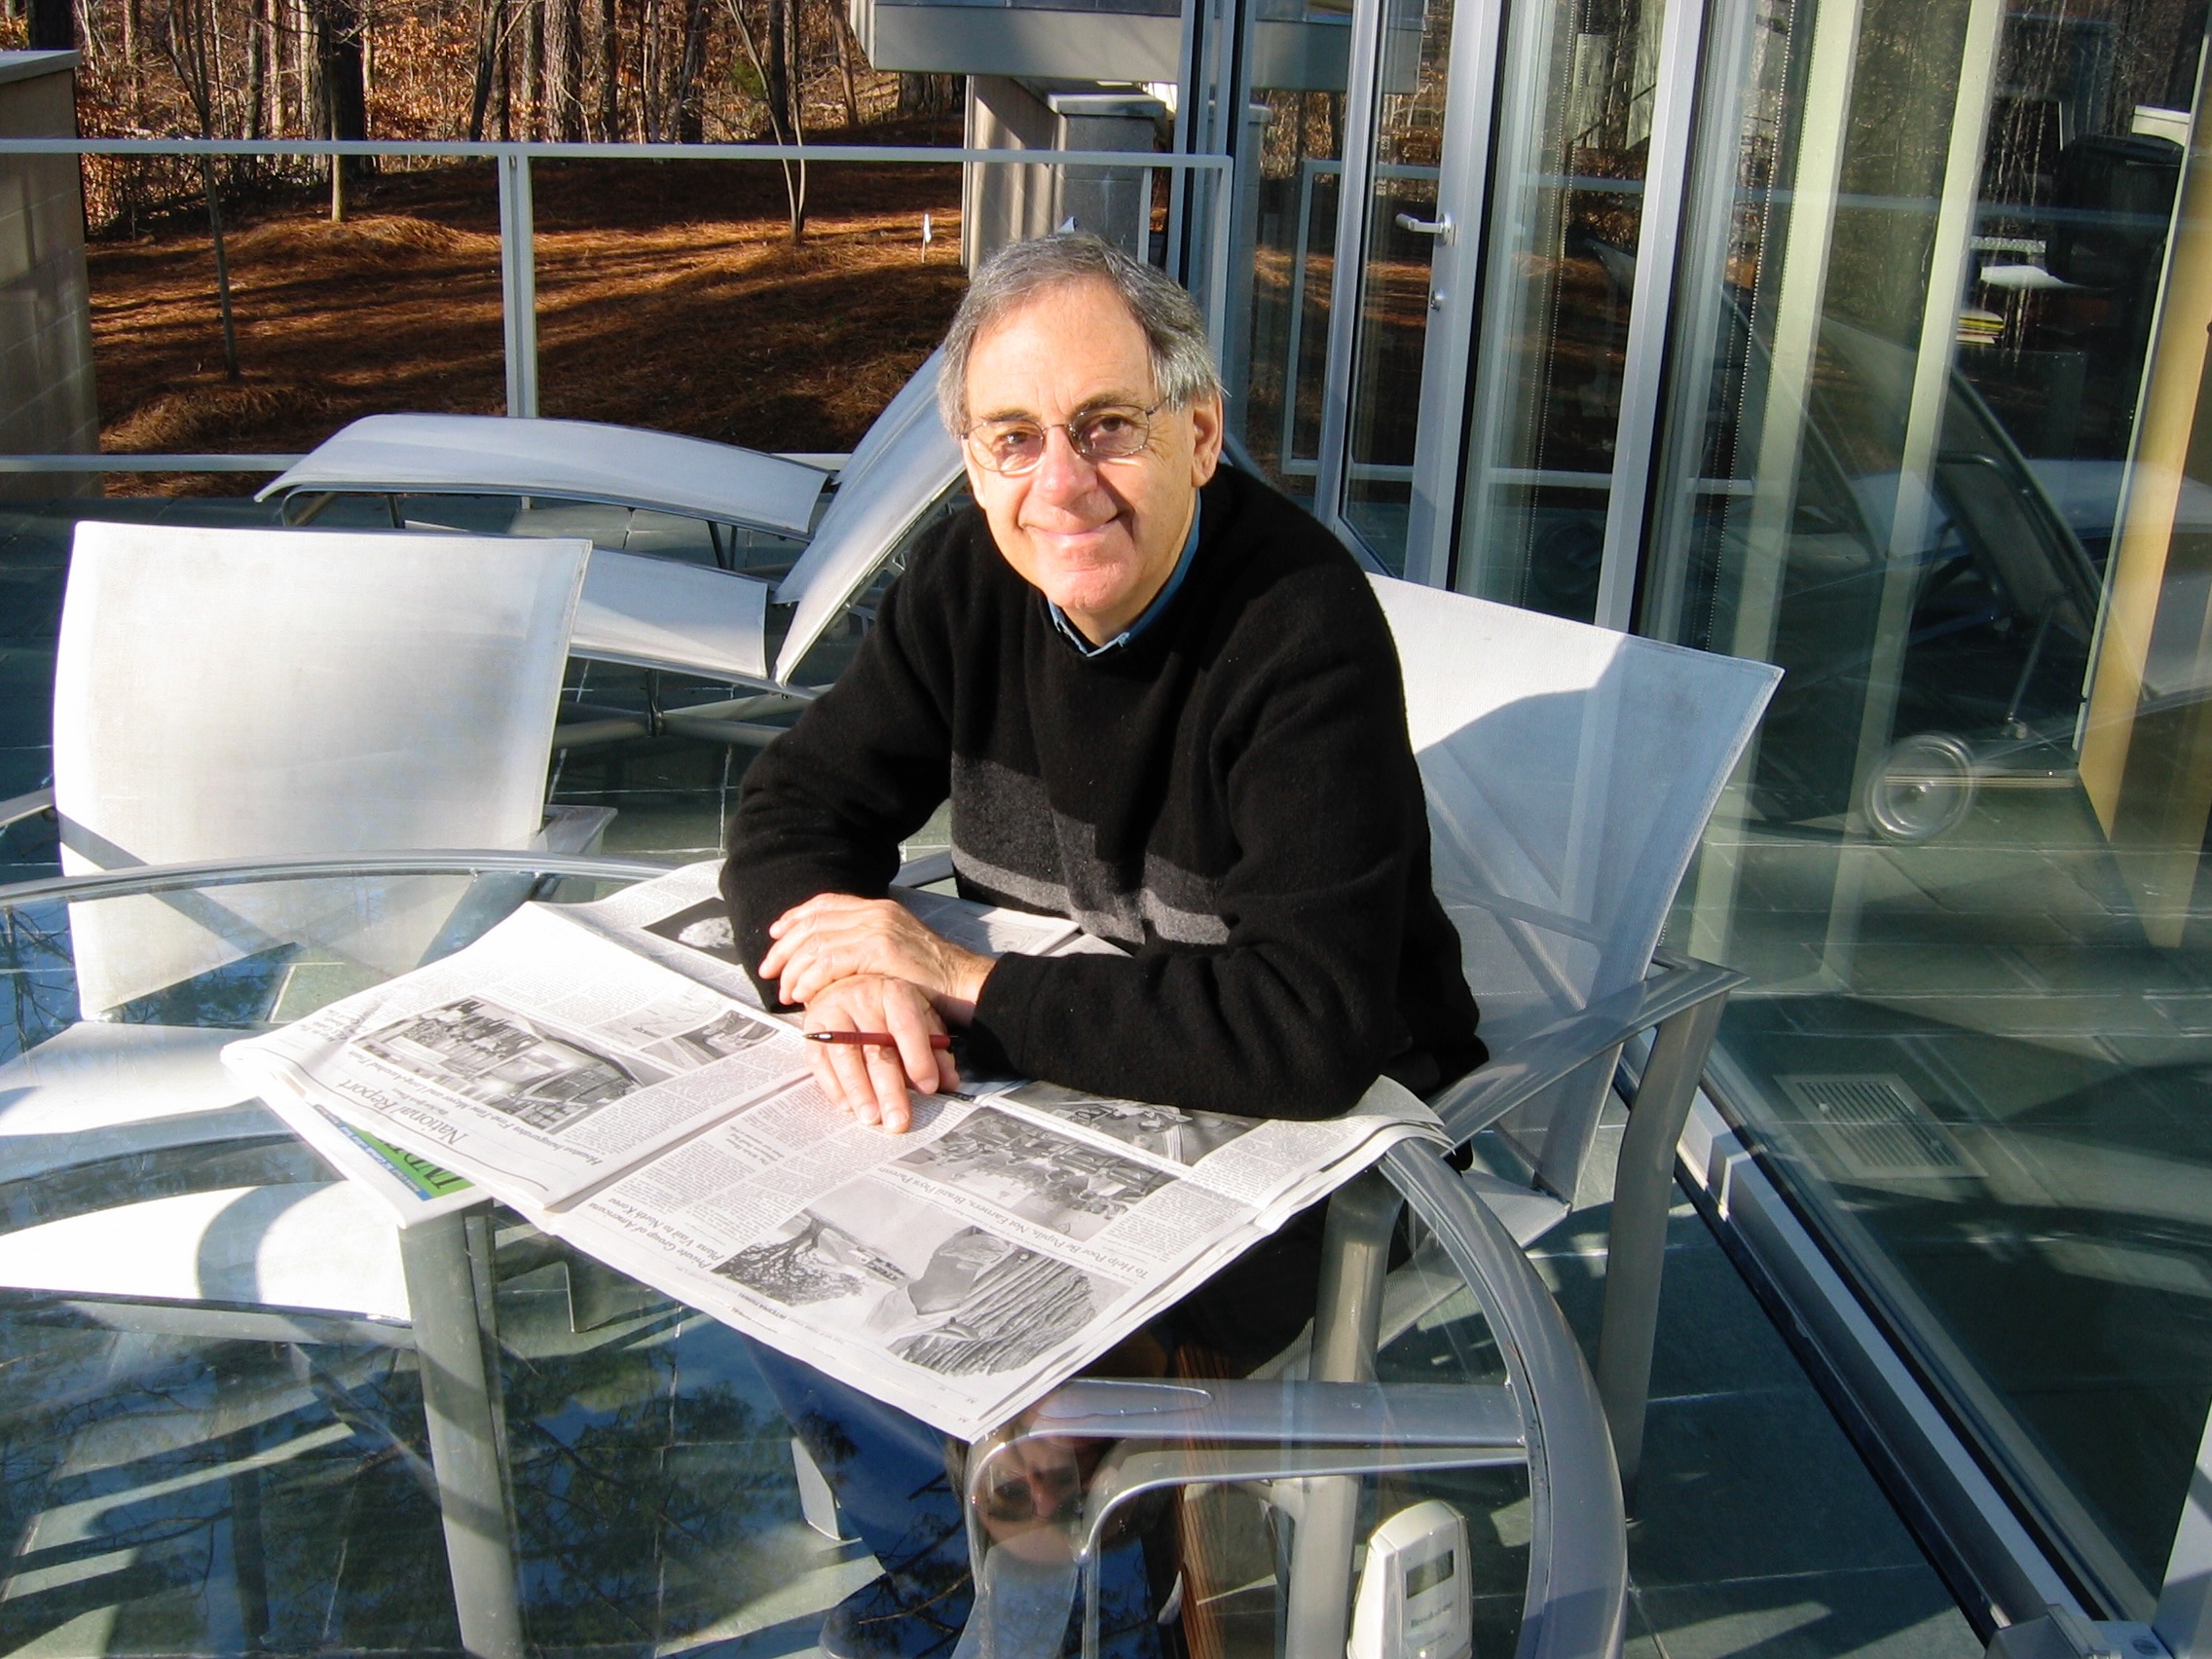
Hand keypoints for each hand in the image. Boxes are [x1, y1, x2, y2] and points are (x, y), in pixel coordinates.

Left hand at [761, 894, 993, 1017]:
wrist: (966, 984)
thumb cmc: (934, 980)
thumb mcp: (898, 952)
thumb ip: (867, 946)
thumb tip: (834, 961)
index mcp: (879, 909)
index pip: (826, 904)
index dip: (795, 917)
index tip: (776, 935)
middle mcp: (875, 913)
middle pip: (814, 922)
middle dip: (784, 946)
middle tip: (768, 968)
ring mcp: (877, 930)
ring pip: (817, 943)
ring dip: (793, 968)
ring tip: (785, 990)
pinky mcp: (879, 951)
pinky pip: (830, 962)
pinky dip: (810, 978)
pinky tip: (802, 993)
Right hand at [803, 973, 958, 1132]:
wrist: (845, 983)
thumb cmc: (889, 1006)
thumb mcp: (919, 1017)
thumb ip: (935, 1049)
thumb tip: (950, 1082)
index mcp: (893, 993)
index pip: (906, 1026)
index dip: (918, 1059)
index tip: (928, 1089)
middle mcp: (861, 998)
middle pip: (876, 1049)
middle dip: (889, 1089)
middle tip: (898, 1121)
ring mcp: (833, 1012)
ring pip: (845, 1056)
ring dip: (858, 1091)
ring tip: (871, 1118)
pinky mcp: (812, 1028)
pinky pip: (819, 1060)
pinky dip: (833, 1086)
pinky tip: (847, 1106)